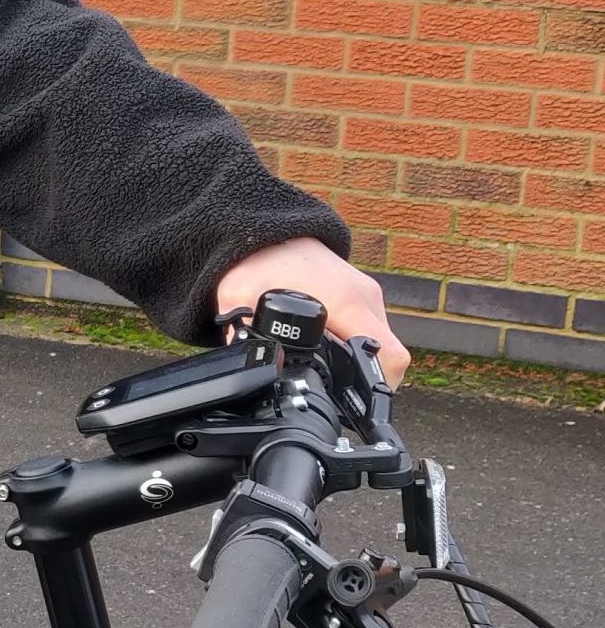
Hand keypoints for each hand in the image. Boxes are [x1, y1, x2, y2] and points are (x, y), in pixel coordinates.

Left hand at [213, 237, 410, 388]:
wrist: (266, 225)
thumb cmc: (258, 256)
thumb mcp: (238, 296)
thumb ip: (238, 331)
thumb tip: (240, 362)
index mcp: (345, 301)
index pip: (389, 354)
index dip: (382, 385)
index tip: (362, 401)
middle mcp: (364, 297)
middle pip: (386, 352)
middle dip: (366, 377)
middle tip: (336, 390)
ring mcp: (365, 293)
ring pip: (378, 339)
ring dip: (360, 358)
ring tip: (330, 369)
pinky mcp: (359, 291)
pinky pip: (368, 325)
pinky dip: (354, 340)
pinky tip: (329, 347)